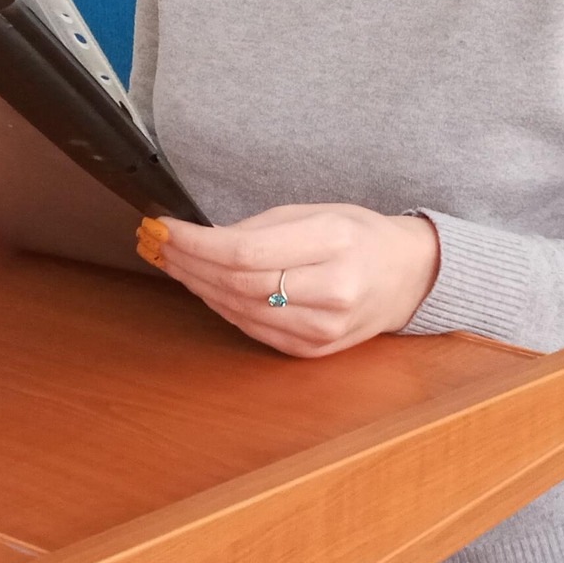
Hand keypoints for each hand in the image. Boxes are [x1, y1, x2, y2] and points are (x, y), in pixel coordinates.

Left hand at [137, 204, 439, 357]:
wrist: (407, 278)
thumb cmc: (360, 237)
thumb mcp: (318, 211)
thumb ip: (262, 227)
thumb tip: (204, 239)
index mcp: (334, 242)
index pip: (245, 251)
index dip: (195, 243)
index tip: (165, 228)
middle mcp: (332, 290)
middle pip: (237, 283)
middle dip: (188, 264)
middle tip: (156, 244)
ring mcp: (324, 328)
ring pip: (240, 310)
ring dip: (198, 287)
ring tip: (172, 263)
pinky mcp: (315, 350)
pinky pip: (254, 329)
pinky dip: (222, 308)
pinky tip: (204, 288)